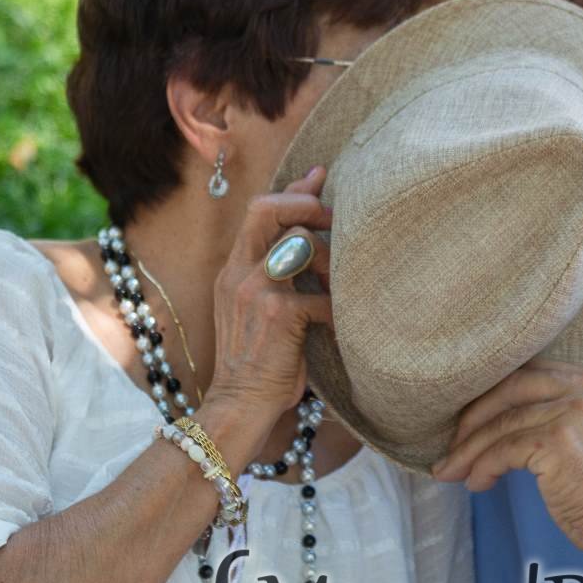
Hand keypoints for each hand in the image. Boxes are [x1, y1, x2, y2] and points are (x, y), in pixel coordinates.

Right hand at [199, 167, 333, 454]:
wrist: (239, 406)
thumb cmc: (256, 363)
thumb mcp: (256, 311)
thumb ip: (274, 279)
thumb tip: (311, 249)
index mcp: (232, 270)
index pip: (257, 211)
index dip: (291, 191)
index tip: (319, 176)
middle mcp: (238, 273)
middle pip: (266, 209)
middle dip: (306, 203)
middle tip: (337, 216)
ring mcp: (256, 291)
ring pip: (300, 244)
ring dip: (331, 259)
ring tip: (344, 282)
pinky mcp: (279, 314)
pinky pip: (322, 296)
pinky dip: (341, 310)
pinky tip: (349, 325)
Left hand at [433, 358, 582, 554]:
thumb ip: (564, 413)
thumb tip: (506, 417)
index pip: (535, 373)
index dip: (497, 395)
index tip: (474, 420)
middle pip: (513, 386)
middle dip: (476, 415)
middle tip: (454, 443)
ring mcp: (575, 410)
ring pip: (504, 421)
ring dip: (470, 448)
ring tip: (453, 470)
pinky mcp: (558, 440)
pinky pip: (504, 449)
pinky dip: (483, 466)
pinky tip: (478, 483)